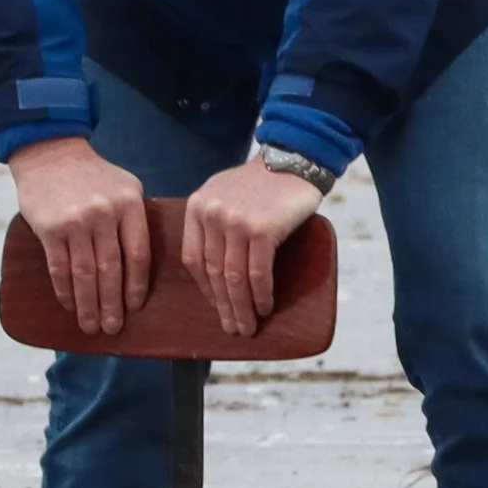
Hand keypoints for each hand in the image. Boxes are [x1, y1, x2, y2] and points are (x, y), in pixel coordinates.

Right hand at [7, 138, 149, 336]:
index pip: (138, 255)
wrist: (50, 153)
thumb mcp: (126, 187)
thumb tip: (144, 265)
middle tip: (112, 328)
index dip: (136, 286)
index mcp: (129, 205)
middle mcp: (104, 214)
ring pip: (85, 274)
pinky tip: (69, 305)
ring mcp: (76, 222)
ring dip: (88, 305)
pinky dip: (64, 291)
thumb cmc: (93, 176)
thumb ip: (137, 220)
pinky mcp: (50, 229)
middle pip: (111, 270)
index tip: (134, 307)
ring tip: (91, 326)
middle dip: (112, 305)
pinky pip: (59, 268)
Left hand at [179, 162, 321, 340]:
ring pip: (234, 278)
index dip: (205, 289)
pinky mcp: (262, 230)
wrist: (294, 159)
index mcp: (197, 207)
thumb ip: (213, 223)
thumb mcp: (223, 194)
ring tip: (248, 326)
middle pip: (213, 273)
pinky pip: (257, 273)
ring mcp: (236, 222)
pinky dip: (261, 295)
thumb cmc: (261, 182)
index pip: (193, 259)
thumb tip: (215, 271)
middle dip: (223, 306)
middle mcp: (212, 214)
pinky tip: (265, 307)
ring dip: (241, 308)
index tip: (217, 306)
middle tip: (232, 328)